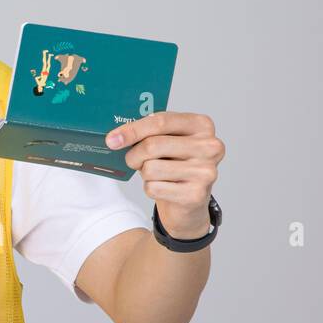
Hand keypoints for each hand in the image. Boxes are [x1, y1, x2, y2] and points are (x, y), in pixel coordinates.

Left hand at [105, 111, 224, 238]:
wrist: (190, 201)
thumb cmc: (176, 164)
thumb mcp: (168, 141)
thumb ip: (150, 132)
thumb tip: (116, 137)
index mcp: (202, 125)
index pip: (161, 121)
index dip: (132, 130)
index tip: (112, 139)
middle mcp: (210, 147)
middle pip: (153, 145)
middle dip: (134, 155)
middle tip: (132, 160)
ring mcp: (205, 172)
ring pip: (150, 168)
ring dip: (144, 174)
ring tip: (155, 174)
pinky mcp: (196, 194)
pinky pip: (153, 188)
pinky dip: (150, 189)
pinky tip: (163, 188)